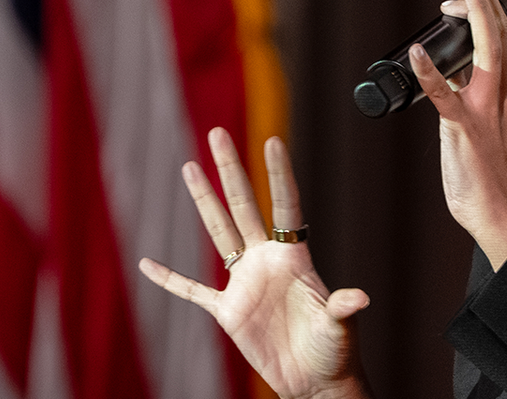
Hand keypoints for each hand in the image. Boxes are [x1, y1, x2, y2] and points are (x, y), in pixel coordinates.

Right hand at [139, 129, 371, 398]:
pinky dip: (170, 278)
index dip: (279, 175)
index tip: (272, 140)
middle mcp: (266, 260)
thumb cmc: (334, 351)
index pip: (286, 206)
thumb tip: (358, 299)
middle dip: (231, 170)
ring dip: (204, 201)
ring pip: (219, 231)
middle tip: (217, 133)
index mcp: (294, 257)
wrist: (315, 381)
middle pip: (244, 205)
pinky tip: (148, 263)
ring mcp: (244, 282)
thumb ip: (341, 309)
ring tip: (190, 166)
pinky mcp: (228, 311)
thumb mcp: (339, 326)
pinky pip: (192, 290)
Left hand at [409, 0, 506, 270]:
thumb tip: (448, 70)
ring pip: (484, 51)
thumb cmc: (486, 169)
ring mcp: (485, 108)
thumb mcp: (477, 120)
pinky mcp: (466, 129)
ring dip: (472, 14)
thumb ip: (467, 92)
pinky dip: (431, 73)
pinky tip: (416, 53)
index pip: (498, 35)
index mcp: (502, 88)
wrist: (499, 212)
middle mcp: (500, 91)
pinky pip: (447, 96)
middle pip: (497, 32)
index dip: (483, 4)